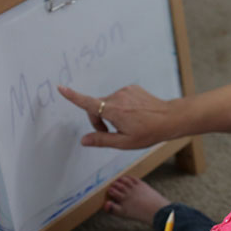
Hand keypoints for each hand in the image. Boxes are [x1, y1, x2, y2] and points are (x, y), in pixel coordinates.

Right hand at [57, 85, 181, 148]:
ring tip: (126, 124)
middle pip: (97, 107)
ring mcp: (125, 90)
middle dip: (99, 120)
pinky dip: (120, 106)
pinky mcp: (132, 88)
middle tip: (111, 133)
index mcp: (114, 111)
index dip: (73, 97)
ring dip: (110, 113)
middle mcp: (117, 96)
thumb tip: (84, 140)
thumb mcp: (124, 142)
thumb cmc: (148, 132)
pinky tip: (133, 115)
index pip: (88, 103)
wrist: (169, 118)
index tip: (61, 88)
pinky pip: (119, 98)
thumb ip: (102, 140)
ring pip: (108, 103)